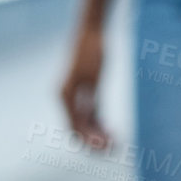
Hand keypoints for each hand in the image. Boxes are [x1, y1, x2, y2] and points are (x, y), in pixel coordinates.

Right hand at [60, 21, 110, 150]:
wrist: (91, 32)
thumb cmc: (92, 52)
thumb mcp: (93, 77)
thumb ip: (90, 99)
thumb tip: (89, 122)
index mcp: (66, 97)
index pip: (75, 128)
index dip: (90, 141)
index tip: (106, 147)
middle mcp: (67, 99)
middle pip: (79, 129)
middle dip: (95, 141)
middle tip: (114, 148)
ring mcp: (75, 96)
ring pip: (84, 123)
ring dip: (98, 135)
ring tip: (115, 142)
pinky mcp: (85, 91)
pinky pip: (90, 114)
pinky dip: (99, 124)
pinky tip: (111, 131)